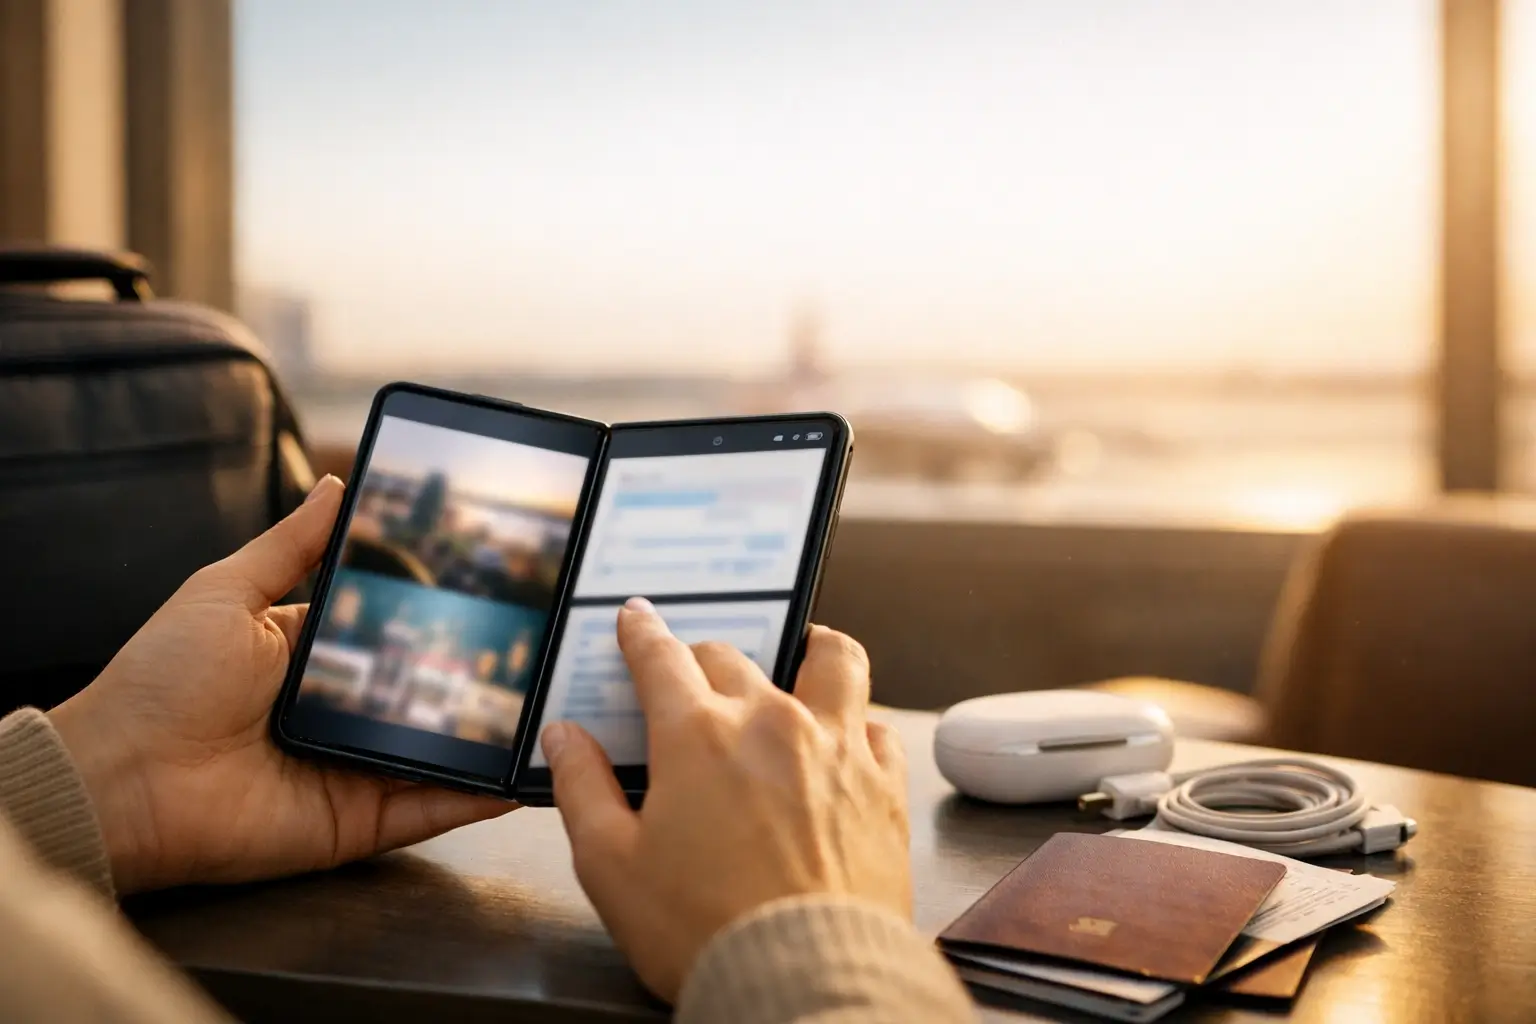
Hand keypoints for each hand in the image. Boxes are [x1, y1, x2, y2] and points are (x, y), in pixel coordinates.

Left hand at [48, 476, 510, 893]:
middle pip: (426, 691)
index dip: (438, 615)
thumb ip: (292, 546)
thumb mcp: (228, 592)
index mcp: (311, 657)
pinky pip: (431, 807)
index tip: (495, 592)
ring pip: (441, 750)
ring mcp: (356, 769)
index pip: (392, 631)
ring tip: (552, 709)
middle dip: (478, 673)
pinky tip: (525, 775)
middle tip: (544, 649)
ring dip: (492, 735)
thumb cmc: (161, 680)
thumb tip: (337, 487)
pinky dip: (478, 796)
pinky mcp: (360, 821)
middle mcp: (341, 713)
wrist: (123, 779)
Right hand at [541, 598, 908, 1002]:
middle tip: (692, 674)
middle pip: (732, 657)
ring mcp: (836, 747)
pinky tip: (849, 735)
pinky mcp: (884, 785)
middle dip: (703, 656)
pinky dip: (859, 722)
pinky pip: (877, 727)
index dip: (642, 632)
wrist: (803, 975)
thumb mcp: (610, 865)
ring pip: (832, 660)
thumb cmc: (702, 929)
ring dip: (808, 649)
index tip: (637, 618)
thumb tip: (565, 737)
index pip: (661, 655)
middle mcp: (771, 722)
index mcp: (698, 734)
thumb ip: (583, 787)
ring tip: (800, 650)